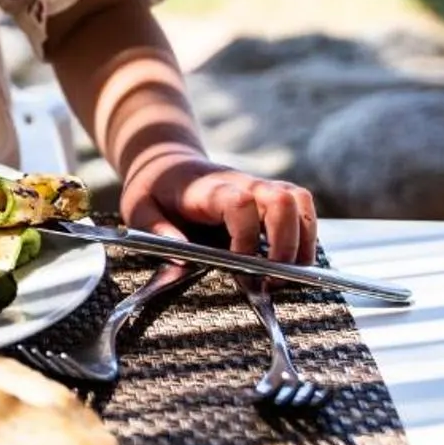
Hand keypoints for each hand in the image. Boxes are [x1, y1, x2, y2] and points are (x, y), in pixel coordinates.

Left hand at [120, 148, 317, 262]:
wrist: (167, 162)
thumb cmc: (154, 189)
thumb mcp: (139, 208)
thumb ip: (156, 231)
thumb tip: (184, 261)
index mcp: (208, 188)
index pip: (241, 203)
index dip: (246, 238)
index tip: (239, 270)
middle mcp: (242, 182)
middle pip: (283, 200)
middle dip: (286, 245)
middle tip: (270, 282)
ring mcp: (260, 186)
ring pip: (301, 202)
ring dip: (303, 242)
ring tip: (285, 276)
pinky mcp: (271, 195)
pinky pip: (302, 209)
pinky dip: (305, 237)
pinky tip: (288, 263)